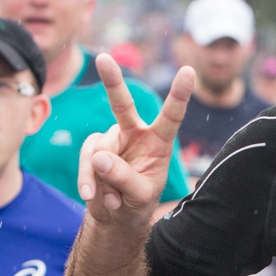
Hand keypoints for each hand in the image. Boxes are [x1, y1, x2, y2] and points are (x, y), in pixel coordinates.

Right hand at [77, 55, 194, 223]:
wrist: (116, 216)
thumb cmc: (137, 202)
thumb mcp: (138, 195)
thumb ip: (123, 177)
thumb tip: (99, 157)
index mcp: (159, 141)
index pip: (171, 116)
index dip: (179, 95)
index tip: (188, 71)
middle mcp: (135, 132)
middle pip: (122, 104)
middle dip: (112, 82)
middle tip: (104, 60)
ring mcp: (112, 139)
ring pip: (99, 151)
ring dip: (103, 180)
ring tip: (113, 200)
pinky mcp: (93, 148)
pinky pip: (86, 161)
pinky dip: (87, 180)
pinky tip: (91, 196)